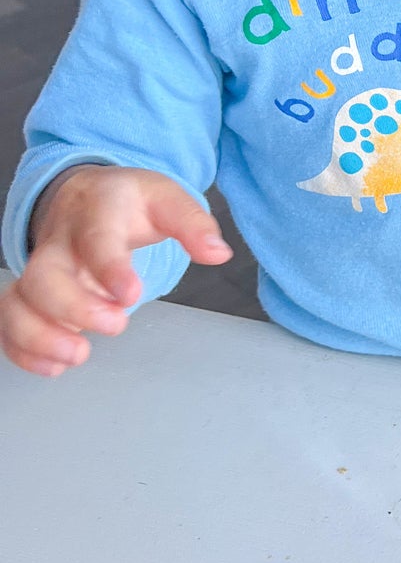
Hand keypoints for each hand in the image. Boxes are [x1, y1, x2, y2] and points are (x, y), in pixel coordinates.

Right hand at [0, 165, 230, 376]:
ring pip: (18, 302)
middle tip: (116, 324)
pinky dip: (23, 349)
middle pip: (44, 275)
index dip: (109, 268)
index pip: (96, 239)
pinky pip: (9, 321)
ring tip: (78, 355)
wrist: (83, 196)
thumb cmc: (126, 202)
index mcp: (97, 212)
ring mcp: (39, 269)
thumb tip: (218, 252)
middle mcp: (59, 242)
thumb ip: (192, 223)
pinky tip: (55, 366)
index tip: (131, 295)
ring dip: (40, 335)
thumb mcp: (166, 198)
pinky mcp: (29, 294)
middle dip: (73, 308)